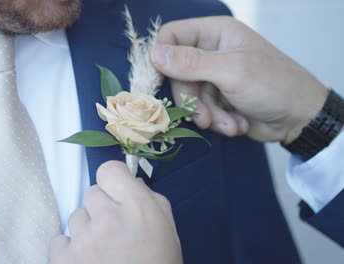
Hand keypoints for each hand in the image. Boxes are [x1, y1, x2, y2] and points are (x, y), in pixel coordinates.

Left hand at [49, 161, 181, 263]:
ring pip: (75, 217)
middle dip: (101, 208)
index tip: (116, 194)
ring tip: (101, 251)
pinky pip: (59, 240)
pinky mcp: (63, 260)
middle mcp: (108, 218)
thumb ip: (149, 200)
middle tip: (112, 230)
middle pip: (91, 193)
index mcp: (138, 207)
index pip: (108, 170)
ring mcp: (83, 240)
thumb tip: (129, 183)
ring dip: (86, 230)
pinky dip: (70, 250)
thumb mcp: (167, 229)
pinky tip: (85, 263)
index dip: (113, 181)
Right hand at [150, 16, 328, 143]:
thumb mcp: (231, 71)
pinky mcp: (216, 99)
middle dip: (190, 98)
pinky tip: (235, 124)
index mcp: (215, 33)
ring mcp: (213, 76)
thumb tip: (153, 54)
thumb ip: (191, 63)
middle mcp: (211, 52)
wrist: (300, 119)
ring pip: (187, 95)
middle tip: (203, 116)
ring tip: (227, 123)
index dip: (160, 57)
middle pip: (176, 72)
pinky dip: (215, 121)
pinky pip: (200, 109)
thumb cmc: (273, 85)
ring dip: (205, 114)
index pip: (171, 36)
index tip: (158, 82)